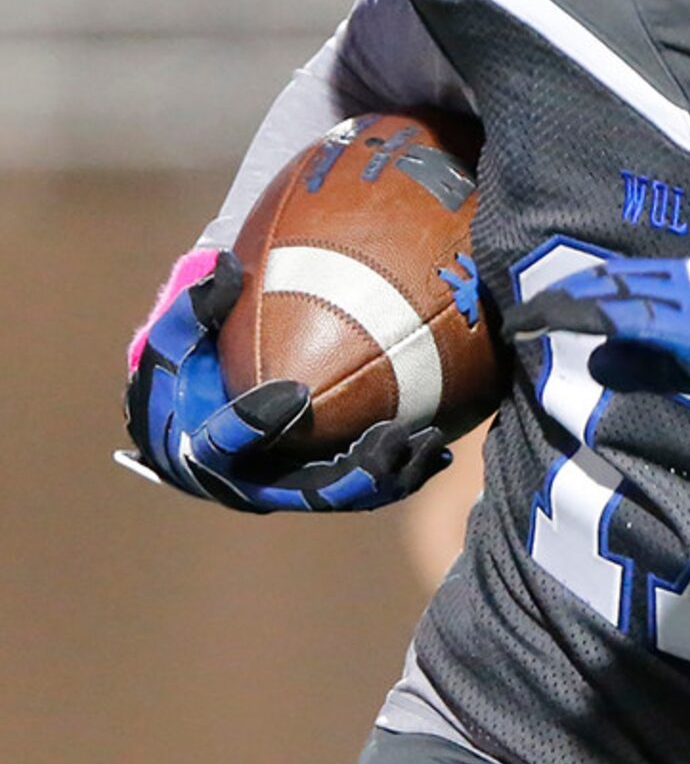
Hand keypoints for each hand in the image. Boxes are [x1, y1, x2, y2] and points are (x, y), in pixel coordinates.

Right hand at [120, 250, 449, 512]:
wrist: (190, 420)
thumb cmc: (184, 372)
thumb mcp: (177, 338)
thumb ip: (199, 309)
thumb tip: (226, 266)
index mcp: (198, 452)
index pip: (226, 444)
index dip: (259, 422)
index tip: (296, 392)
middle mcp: (247, 484)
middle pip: (304, 491)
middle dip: (353, 470)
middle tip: (393, 433)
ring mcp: (285, 494)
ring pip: (345, 497)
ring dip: (390, 474)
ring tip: (429, 441)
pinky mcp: (315, 491)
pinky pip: (365, 491)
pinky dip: (402, 472)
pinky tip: (438, 447)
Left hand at [505, 250, 689, 466]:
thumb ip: (654, 361)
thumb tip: (601, 358)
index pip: (635, 279)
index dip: (586, 291)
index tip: (545, 307)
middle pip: (621, 280)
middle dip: (568, 296)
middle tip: (522, 313)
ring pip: (621, 295)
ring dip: (569, 306)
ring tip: (527, 320)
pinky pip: (635, 320)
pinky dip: (591, 320)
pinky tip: (558, 326)